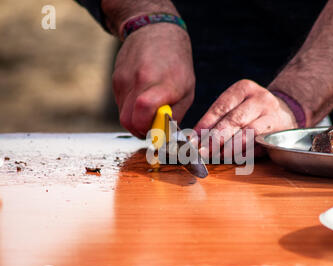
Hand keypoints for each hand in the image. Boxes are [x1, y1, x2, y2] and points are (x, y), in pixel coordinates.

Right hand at [112, 23, 194, 137]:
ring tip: (149, 111)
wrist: (155, 31)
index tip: (156, 133)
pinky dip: (129, 108)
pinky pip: (120, 104)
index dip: (148, 128)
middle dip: (139, 131)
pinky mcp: (116, 79)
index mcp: (163, 83)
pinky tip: (140, 98)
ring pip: (122, 114)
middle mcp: (141, 80)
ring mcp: (125, 79)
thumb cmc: (176, 63)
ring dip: (135, 120)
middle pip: (128, 120)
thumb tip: (165, 136)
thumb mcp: (187, 90)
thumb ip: (176, 115)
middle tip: (151, 129)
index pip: (144, 110)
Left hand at [193, 79, 297, 157]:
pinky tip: (235, 158)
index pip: (221, 107)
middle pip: (234, 119)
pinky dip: (245, 152)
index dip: (206, 124)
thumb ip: (216, 121)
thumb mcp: (235, 109)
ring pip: (248, 132)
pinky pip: (260, 143)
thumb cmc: (251, 114)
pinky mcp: (279, 131)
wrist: (284, 115)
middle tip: (203, 151)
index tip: (194, 139)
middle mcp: (259, 98)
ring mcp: (272, 114)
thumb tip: (194, 138)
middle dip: (216, 138)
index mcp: (243, 89)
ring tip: (218, 156)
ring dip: (230, 147)